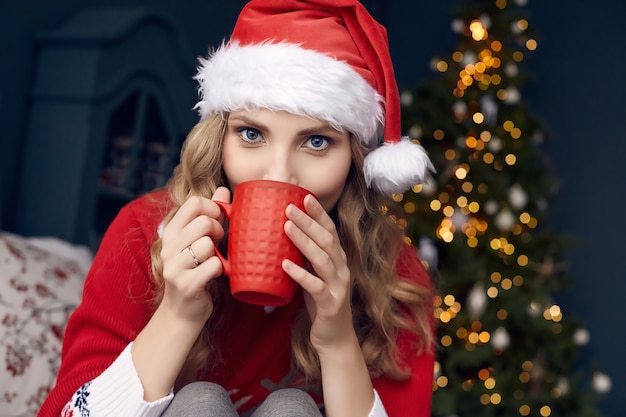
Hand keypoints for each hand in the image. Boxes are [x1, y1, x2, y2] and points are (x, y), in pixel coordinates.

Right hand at [159, 187, 230, 325]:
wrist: (182, 313)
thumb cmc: (195, 272)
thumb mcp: (198, 241)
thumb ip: (210, 215)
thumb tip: (224, 189)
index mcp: (171, 232)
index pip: (194, 203)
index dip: (214, 208)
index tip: (219, 220)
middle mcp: (168, 247)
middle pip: (204, 222)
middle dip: (219, 230)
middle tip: (218, 242)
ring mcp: (175, 267)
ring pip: (208, 244)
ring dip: (218, 253)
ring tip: (214, 260)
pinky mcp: (187, 284)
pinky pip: (214, 265)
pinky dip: (222, 270)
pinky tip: (216, 275)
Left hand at [282, 195, 354, 351]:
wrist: (335, 340)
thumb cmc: (321, 304)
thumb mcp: (315, 276)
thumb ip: (306, 258)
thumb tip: (283, 236)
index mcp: (338, 260)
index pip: (330, 231)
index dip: (319, 213)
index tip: (305, 196)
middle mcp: (342, 269)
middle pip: (327, 240)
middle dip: (308, 221)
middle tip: (289, 206)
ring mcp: (338, 287)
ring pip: (322, 258)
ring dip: (304, 241)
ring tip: (286, 226)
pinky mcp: (331, 304)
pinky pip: (315, 286)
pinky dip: (300, 274)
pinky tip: (285, 265)